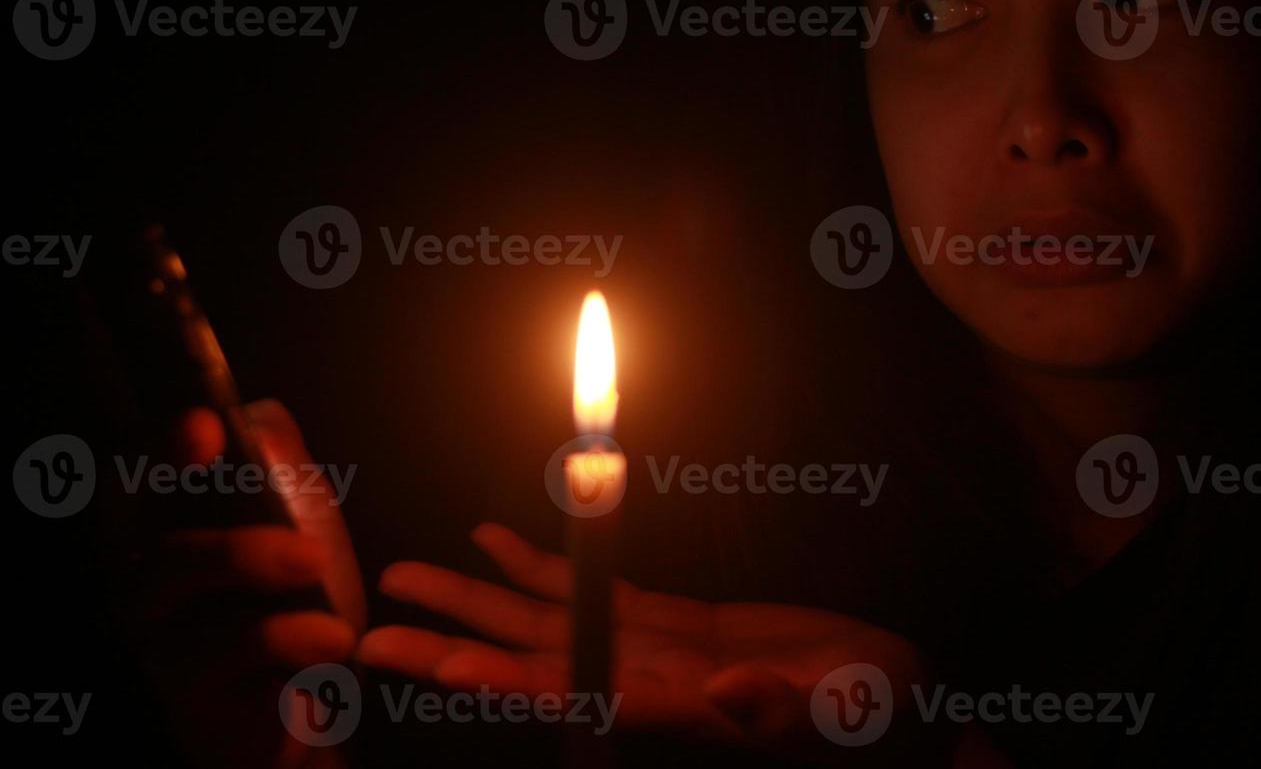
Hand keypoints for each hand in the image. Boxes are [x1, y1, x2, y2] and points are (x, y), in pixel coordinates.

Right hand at [116, 400, 361, 768]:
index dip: (165, 450)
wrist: (306, 698)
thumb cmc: (293, 599)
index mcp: (169, 526)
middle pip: (162, 551)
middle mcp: (148, 582)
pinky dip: (286, 647)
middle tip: (310, 553)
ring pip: (192, 615)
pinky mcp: (191, 698)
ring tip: (327, 601)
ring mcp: (164, 643)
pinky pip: (228, 668)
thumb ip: (281, 465)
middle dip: (233, 547)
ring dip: (266, 603)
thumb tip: (259, 415)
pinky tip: (331, 640)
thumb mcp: (301, 520)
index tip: (204, 427)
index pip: (144, 476)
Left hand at [357, 524, 929, 760]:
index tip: (434, 661)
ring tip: (405, 574)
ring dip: (473, 597)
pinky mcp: (670, 622)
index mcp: (674, 709)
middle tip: (364, 630)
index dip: (499, 678)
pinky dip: (537, 563)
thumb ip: (782, 710)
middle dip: (448, 643)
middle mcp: (643, 683)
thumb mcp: (845, 714)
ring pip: (543, 619)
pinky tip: (492, 539)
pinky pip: (588, 586)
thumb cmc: (881, 721)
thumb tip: (726, 695)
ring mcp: (650, 650)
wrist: (896, 707)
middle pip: (526, 661)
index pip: (569, 695)